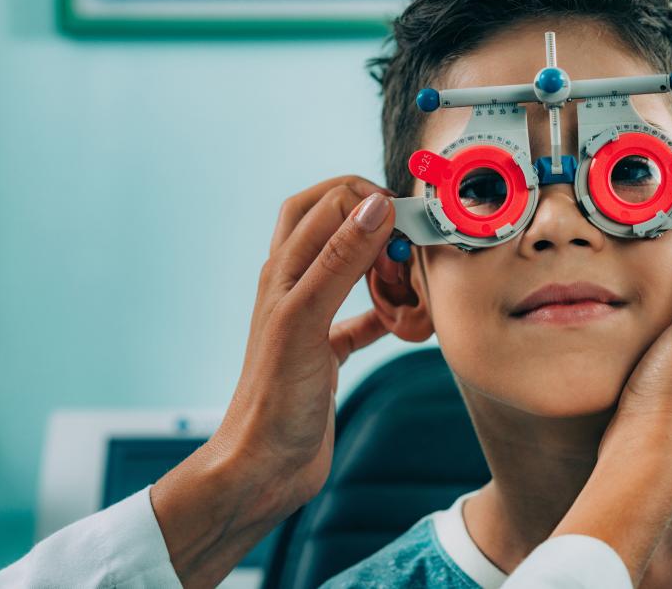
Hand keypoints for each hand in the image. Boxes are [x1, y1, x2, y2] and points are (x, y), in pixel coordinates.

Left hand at [151, 176, 395, 587]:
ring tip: (405, 278)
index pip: (329, 203)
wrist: (263, 468)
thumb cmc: (274, 398)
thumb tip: (375, 208)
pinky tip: (405, 320)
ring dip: (379, 262)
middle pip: (331, 221)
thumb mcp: (307, 319)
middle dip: (371, 216)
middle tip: (406, 235)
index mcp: (285, 269)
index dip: (370, 203)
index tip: (407, 223)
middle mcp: (295, 285)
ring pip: (347, 265)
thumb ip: (339, 260)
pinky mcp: (327, 351)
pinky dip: (386, 312)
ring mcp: (311, 318)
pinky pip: (361, 319)